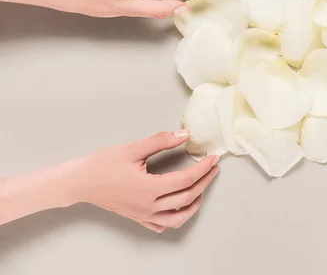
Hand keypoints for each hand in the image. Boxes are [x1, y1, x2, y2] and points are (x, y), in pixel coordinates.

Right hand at [0, 130, 219, 232]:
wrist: (79, 181)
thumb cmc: (102, 164)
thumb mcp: (132, 148)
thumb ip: (160, 141)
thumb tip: (184, 134)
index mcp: (149, 189)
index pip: (185, 181)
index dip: (203, 169)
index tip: (213, 159)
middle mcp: (149, 206)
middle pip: (186, 198)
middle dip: (204, 182)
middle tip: (214, 168)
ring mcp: (143, 215)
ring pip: (178, 218)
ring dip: (194, 204)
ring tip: (203, 188)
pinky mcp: (137, 217)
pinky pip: (162, 225)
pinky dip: (176, 218)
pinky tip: (181, 207)